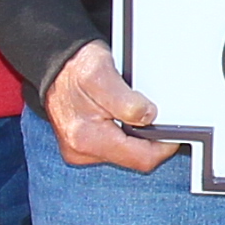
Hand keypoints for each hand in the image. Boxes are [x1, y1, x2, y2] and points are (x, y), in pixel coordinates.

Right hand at [44, 43, 177, 171]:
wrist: (54, 65)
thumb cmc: (76, 67)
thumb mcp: (102, 74)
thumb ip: (126, 101)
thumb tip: (148, 117)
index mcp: (88, 138)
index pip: (141, 159)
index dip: (163, 146)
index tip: (170, 129)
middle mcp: (81, 150)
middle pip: (133, 158)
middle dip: (146, 138)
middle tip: (145, 112)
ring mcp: (81, 150)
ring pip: (124, 152)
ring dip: (133, 134)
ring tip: (126, 109)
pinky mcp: (82, 145)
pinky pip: (113, 146)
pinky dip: (121, 132)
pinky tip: (116, 115)